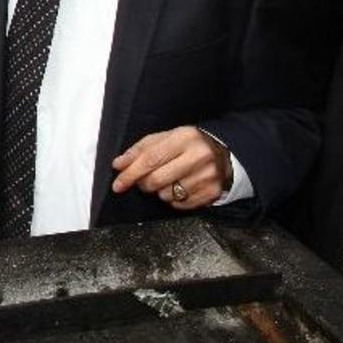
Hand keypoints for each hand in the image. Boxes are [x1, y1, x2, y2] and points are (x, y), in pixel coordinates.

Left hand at [111, 126, 230, 209]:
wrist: (224, 153)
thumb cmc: (188, 144)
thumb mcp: (165, 139)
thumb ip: (140, 150)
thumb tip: (119, 165)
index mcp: (184, 138)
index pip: (150, 159)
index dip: (130, 173)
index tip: (118, 184)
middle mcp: (198, 157)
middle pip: (157, 179)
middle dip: (142, 184)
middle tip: (142, 180)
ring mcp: (207, 176)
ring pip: (167, 195)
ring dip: (159, 191)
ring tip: (167, 179)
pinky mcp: (212, 193)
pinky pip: (180, 205)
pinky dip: (173, 199)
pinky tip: (179, 187)